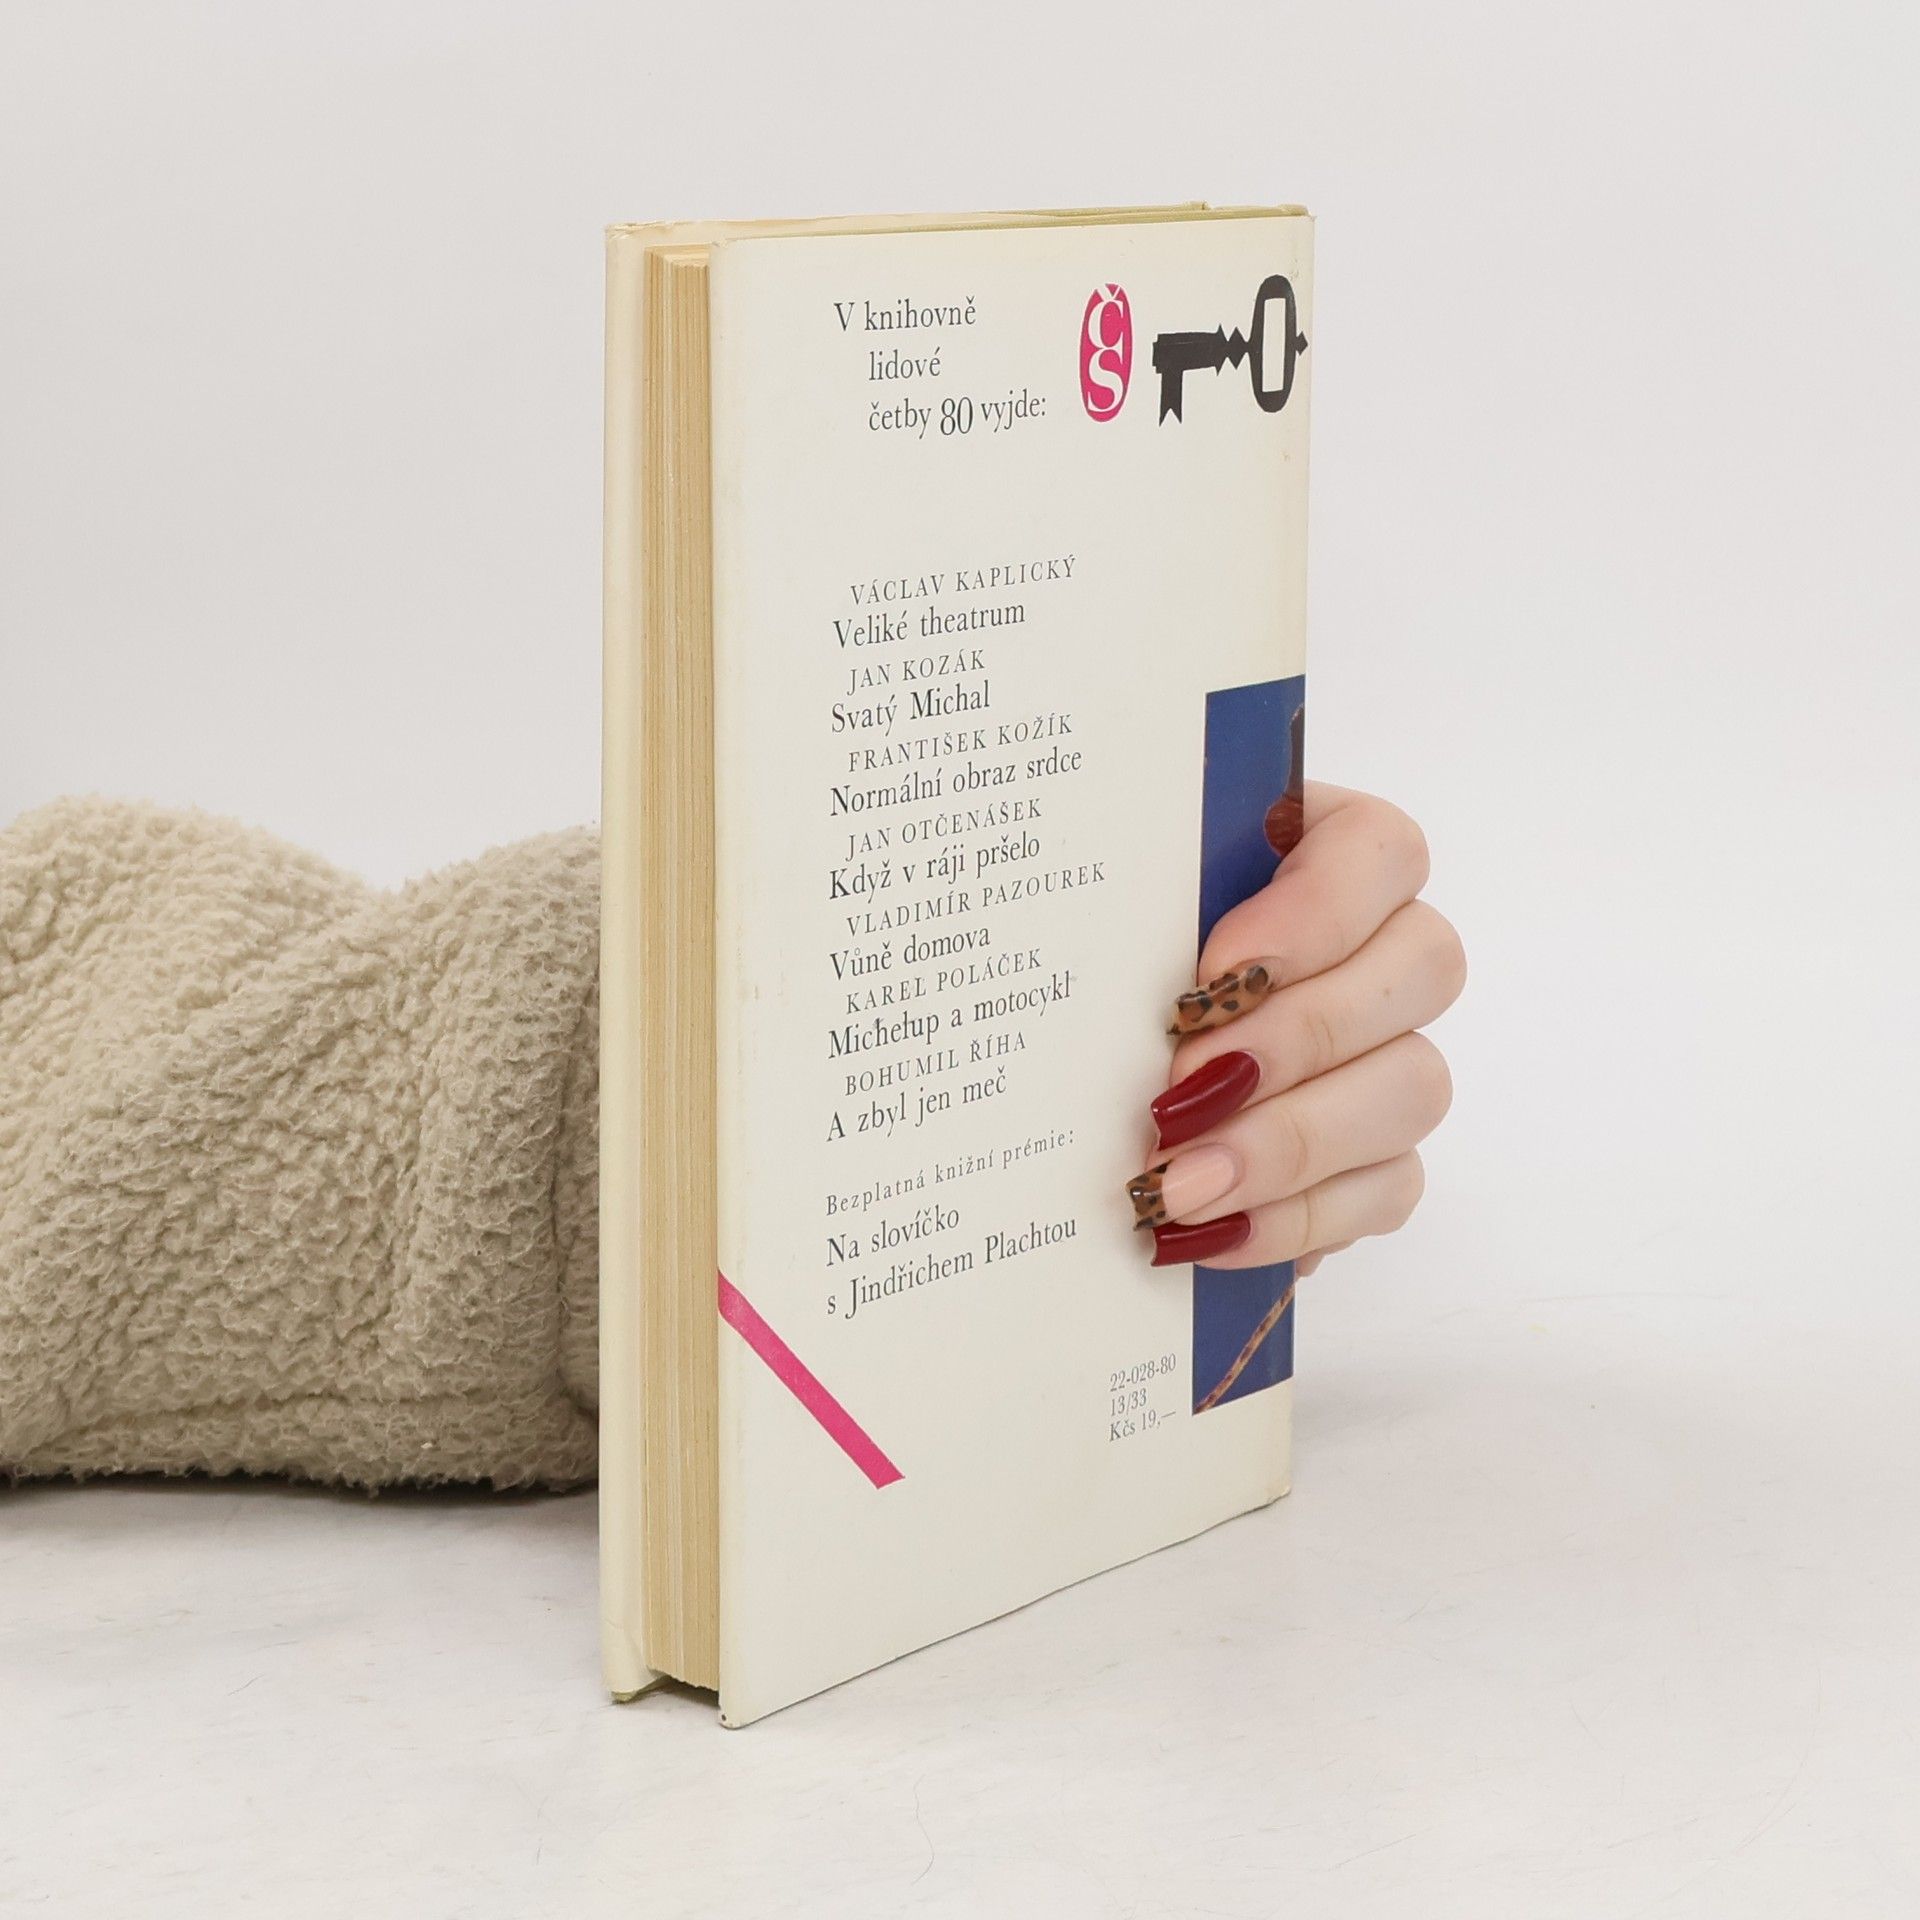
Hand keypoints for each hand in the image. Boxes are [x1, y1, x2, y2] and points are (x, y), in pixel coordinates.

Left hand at [1126, 783, 1463, 1271]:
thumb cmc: (1103, 948)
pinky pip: (1388, 1186)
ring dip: (1291, 1142)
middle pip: (1421, 970)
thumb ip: (1141, 906)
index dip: (1312, 914)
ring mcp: (1398, 1046)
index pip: (1380, 849)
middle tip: (1177, 1093)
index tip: (1208, 977)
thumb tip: (1140, 962)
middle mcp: (1385, 941)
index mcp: (1326, 846)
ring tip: (1180, 1182)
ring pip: (1415, 1086)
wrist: (1093, 1052)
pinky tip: (1210, 1233)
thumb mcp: (1116, 905)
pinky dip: (1296, 1216)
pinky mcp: (1385, 1148)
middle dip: (1293, 1042)